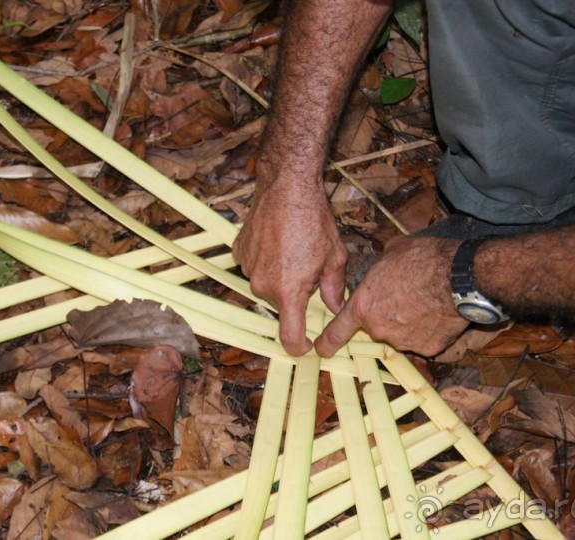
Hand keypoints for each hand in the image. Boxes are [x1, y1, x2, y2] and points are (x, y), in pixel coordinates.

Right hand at [233, 179, 347, 355]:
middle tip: (309, 269)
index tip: (306, 346)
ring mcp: (248, 268)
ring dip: (280, 275)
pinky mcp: (239, 252)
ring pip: (267, 284)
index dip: (299, 347)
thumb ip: (334, 288)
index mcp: (289, 291)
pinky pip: (255, 265)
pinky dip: (266, 260)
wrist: (286, 187)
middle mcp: (264, 285)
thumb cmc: (314, 220)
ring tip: (294, 249)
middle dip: (295, 294)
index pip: (289, 337)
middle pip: (280, 304)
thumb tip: (334, 307)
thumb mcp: (335, 257)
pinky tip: (279, 241)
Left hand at [315, 236, 468, 356]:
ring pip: (401, 333)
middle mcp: (379, 328)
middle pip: (377, 326)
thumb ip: (379, 269)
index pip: (337, 331)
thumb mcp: (390, 253)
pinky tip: (438, 311)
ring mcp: (404, 341)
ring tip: (425, 299)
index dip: (327, 342)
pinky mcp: (429, 348)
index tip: (321, 349)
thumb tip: (383, 266)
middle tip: (405, 295)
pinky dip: (429, 329)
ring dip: (409, 321)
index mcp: (363, 306)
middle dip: (387, 314)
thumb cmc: (422, 259)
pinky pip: (424, 339)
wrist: (459, 276)